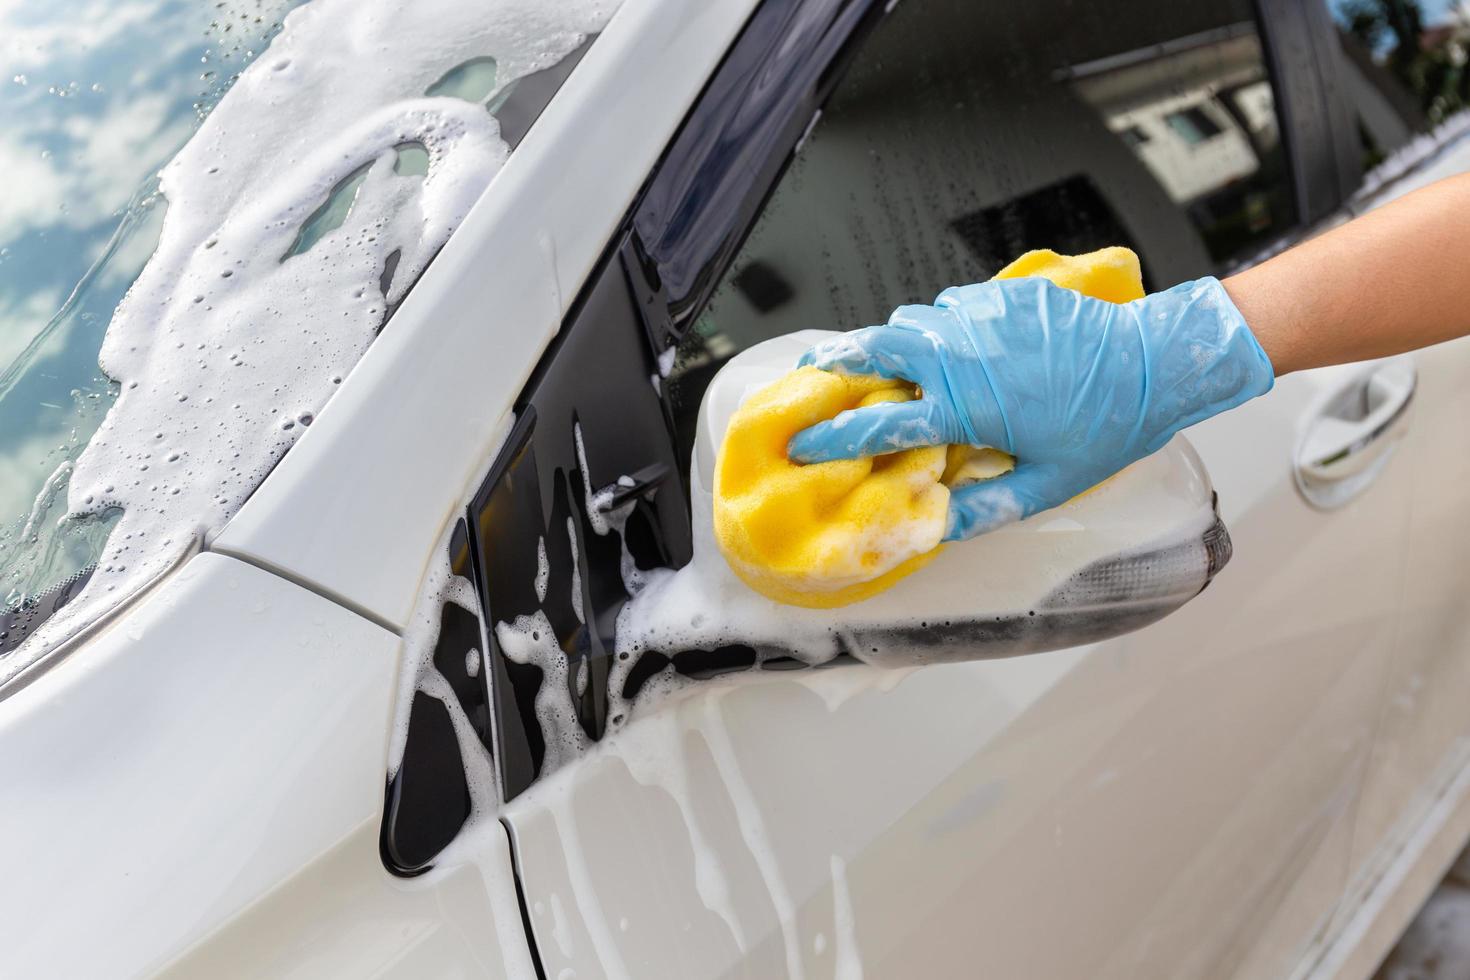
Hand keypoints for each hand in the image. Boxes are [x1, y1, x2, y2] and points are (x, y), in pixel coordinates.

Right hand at [788, 276, 1274, 539]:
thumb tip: (934, 526)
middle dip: (834, 364)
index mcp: (965, 409)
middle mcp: (960, 356)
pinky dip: (934, 326)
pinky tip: (947, 344)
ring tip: (876, 362)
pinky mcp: (999, 294)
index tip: (800, 445)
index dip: (829, 438)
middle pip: (873, 351)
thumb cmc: (1103, 430)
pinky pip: (947, 306)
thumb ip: (984, 506)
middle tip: (812, 376)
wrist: (1154, 361)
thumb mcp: (1045, 484)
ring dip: (887, 343)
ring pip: (907, 321)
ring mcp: (978, 318)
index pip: (877, 427)